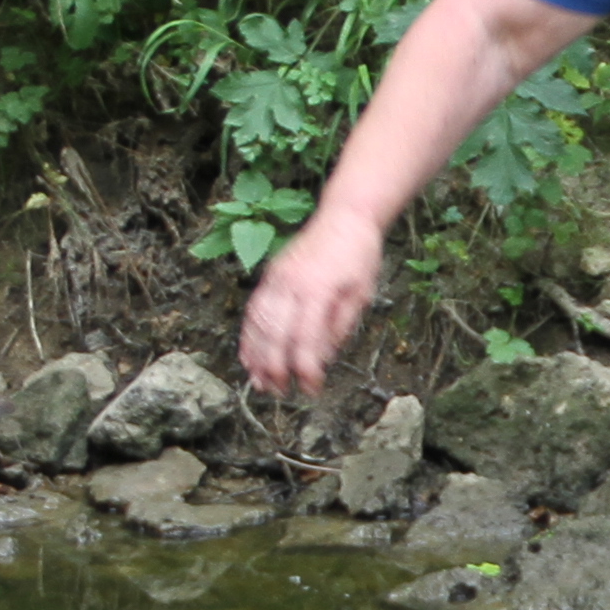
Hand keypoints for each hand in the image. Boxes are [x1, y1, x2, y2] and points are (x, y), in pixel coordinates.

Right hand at [235, 211, 385, 397]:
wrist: (345, 217)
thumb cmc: (359, 257)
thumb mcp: (361, 294)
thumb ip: (340, 327)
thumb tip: (322, 359)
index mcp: (319, 290)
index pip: (306, 339)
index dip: (306, 369)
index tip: (311, 389)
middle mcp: (292, 284)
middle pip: (276, 335)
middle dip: (276, 369)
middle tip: (281, 393)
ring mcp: (277, 278)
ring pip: (258, 324)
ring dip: (257, 357)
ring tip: (260, 383)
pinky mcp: (270, 276)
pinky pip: (253, 310)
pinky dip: (248, 336)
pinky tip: (248, 356)